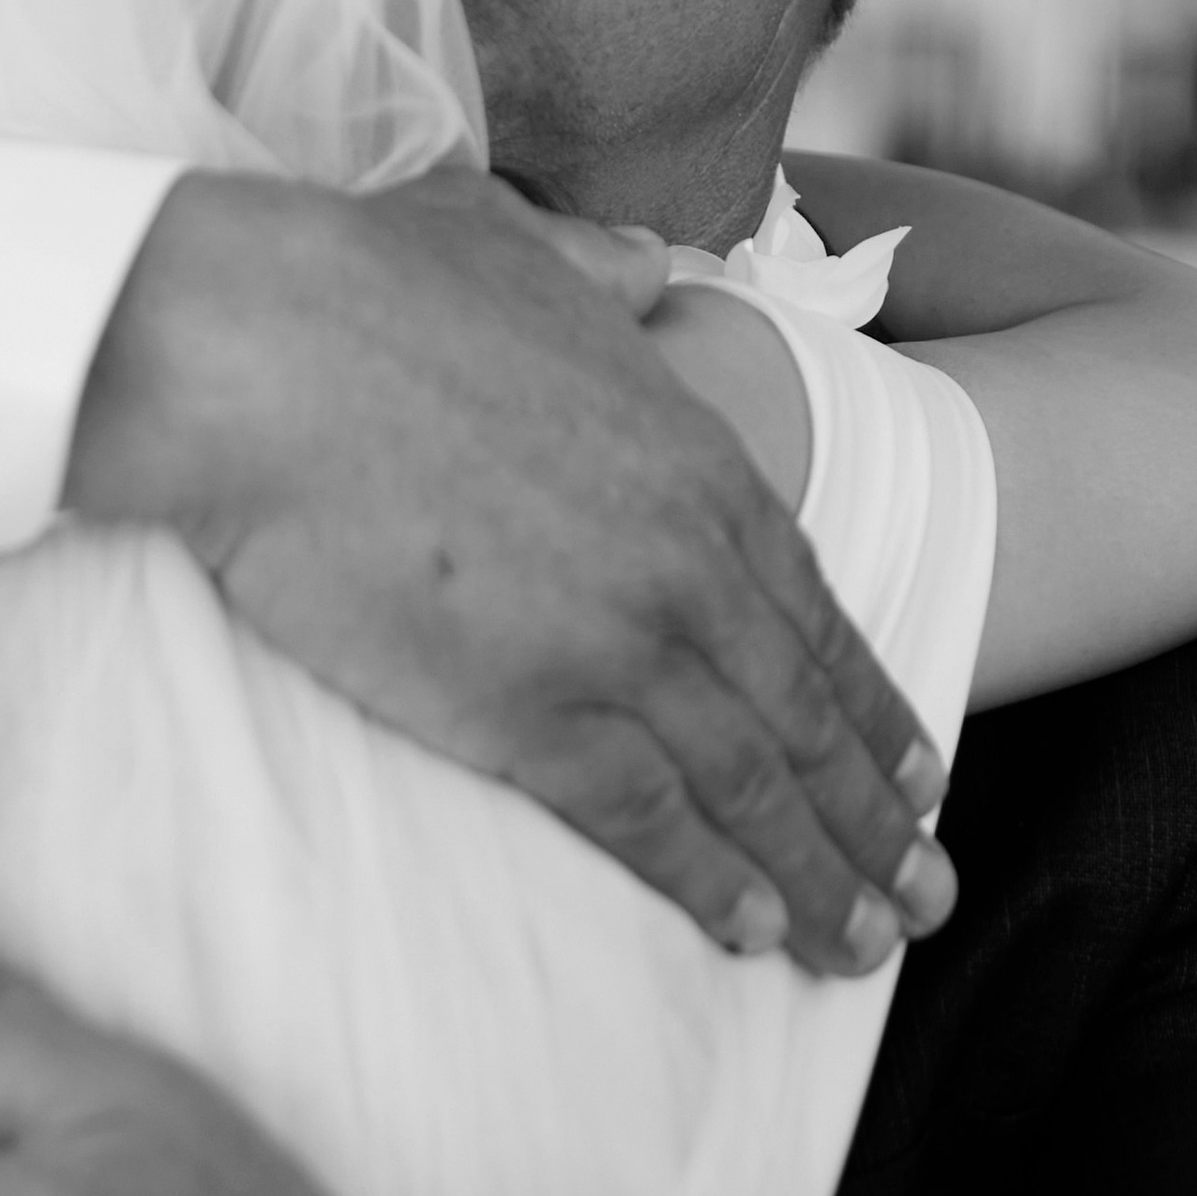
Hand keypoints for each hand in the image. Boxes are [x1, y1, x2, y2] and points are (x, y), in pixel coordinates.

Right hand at [65, 165, 953, 974]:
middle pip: (807, 713)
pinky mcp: (533, 713)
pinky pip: (648, 821)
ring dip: (820, 876)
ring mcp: (621, 643)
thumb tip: (646, 265)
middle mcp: (688, 562)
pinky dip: (709, 884)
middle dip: (879, 817)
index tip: (920, 769)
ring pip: (752, 784)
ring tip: (865, 948)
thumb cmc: (366, 289)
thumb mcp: (520, 247)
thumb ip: (605, 271)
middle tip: (933, 897)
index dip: (870, 700)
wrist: (263, 357)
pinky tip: (752, 933)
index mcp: (696, 459)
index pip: (812, 606)